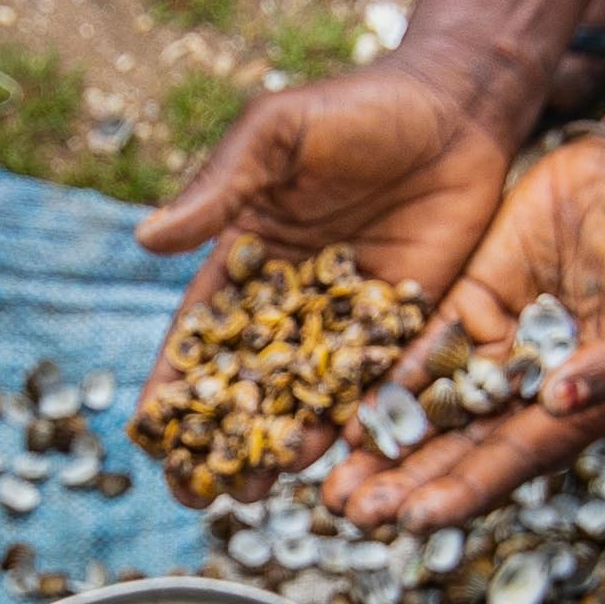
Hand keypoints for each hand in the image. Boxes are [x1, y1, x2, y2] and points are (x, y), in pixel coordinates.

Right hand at [126, 61, 522, 475]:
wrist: (456, 107)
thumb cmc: (355, 108)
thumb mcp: (277, 134)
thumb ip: (220, 187)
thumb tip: (148, 237)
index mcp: (243, 258)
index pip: (198, 335)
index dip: (174, 385)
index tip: (150, 435)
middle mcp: (291, 302)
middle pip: (246, 385)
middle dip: (220, 439)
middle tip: (198, 493)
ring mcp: (348, 322)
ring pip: (307, 399)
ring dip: (281, 447)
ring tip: (259, 496)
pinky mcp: (404, 328)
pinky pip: (375, 387)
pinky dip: (354, 427)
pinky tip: (338, 465)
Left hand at [317, 132, 604, 529]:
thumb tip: (561, 403)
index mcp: (583, 407)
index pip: (514, 459)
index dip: (464, 491)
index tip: (415, 521)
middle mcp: (531, 392)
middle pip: (460, 450)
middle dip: (406, 485)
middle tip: (350, 513)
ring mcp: (495, 349)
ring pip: (431, 412)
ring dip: (385, 451)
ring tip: (332, 487)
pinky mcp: (469, 306)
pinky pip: (420, 353)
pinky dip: (384, 386)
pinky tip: (342, 419)